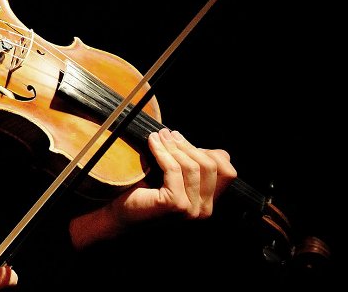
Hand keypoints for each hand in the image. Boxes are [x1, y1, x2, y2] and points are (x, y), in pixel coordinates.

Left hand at [69, 128, 236, 247]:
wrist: (121, 213)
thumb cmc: (146, 193)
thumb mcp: (176, 179)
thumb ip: (192, 168)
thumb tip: (206, 148)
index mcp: (208, 204)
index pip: (227, 173)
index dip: (212, 153)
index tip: (186, 143)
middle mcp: (204, 210)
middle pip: (210, 166)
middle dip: (188, 145)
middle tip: (169, 133)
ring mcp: (191, 209)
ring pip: (192, 166)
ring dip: (174, 146)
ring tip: (160, 135)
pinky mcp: (175, 204)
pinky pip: (173, 169)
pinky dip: (162, 152)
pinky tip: (152, 142)